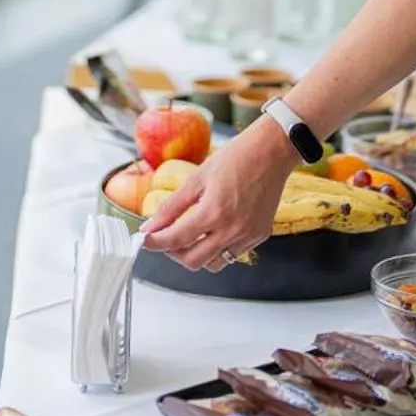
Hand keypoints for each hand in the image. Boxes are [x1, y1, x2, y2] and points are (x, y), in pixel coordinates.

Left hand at [140, 117, 299, 271]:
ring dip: (195, 255)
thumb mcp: (197, 178)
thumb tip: (151, 226)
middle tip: (165, 237)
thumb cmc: (236, 158)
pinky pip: (232, 254)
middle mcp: (232, 229)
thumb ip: (172, 206)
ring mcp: (248, 236)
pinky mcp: (260, 236)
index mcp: (214, 212)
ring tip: (189, 236)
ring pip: (213, 264)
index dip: (154, 242)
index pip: (175, 240)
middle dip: (172, 252)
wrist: (271, 151)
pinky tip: (213, 231)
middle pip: (192, 261)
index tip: (143, 240)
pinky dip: (217, 249)